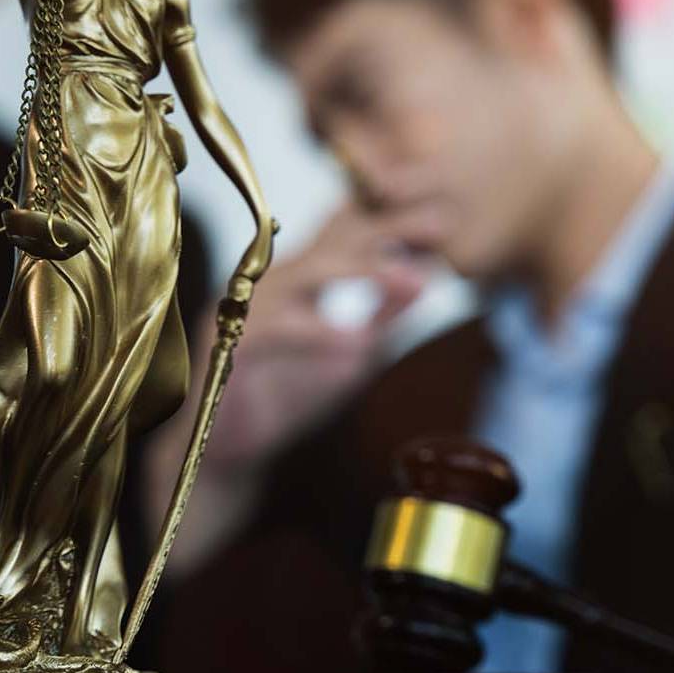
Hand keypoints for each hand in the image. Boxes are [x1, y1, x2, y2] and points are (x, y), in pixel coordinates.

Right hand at [207, 204, 426, 468]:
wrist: (231, 454)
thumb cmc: (288, 397)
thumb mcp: (351, 353)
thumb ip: (383, 316)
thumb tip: (426, 277)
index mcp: (298, 277)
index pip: (346, 232)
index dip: (392, 218)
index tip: (445, 218)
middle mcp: (270, 281)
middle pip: (332, 239)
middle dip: (386, 228)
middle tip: (439, 224)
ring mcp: (246, 309)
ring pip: (304, 273)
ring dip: (358, 270)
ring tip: (406, 276)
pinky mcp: (227, 347)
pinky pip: (276, 330)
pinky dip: (317, 332)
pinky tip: (356, 340)